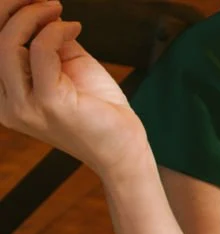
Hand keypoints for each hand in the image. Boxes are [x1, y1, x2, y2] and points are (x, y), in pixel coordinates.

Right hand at [0, 0, 148, 176]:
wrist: (122, 147)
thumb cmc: (96, 110)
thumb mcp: (63, 65)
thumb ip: (44, 39)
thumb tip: (37, 6)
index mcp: (7, 96)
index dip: (6, 12)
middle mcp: (9, 105)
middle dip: (15, 7)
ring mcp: (26, 108)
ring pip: (9, 43)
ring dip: (33, 15)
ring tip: (57, 9)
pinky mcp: (50, 104)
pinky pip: (40, 50)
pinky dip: (56, 30)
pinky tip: (74, 28)